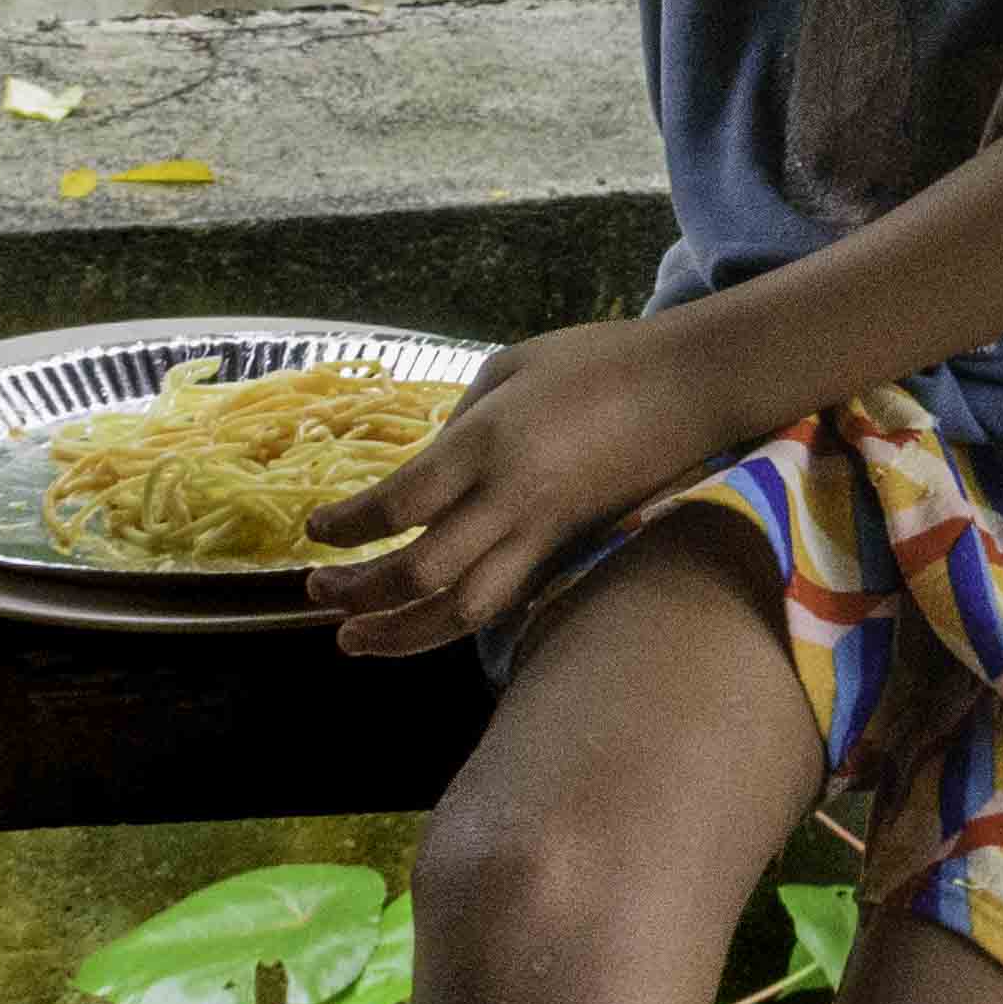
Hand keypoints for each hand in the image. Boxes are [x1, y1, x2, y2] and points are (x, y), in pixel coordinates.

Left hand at [299, 315, 748, 658]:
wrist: (687, 388)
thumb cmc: (594, 361)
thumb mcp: (508, 368)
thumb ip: (456, 425)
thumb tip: (424, 475)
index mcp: (487, 442)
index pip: (398, 504)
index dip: (347, 528)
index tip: (315, 531)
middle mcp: (510, 500)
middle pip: (422, 573)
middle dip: (361, 594)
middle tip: (318, 595)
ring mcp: (545, 535)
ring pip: (464, 612)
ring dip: (401, 637)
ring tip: (355, 642)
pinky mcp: (569, 552)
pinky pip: (504, 604)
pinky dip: (455, 626)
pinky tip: (423, 627)